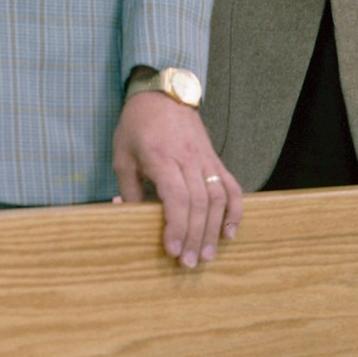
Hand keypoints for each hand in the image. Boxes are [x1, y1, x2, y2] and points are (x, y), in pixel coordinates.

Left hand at [112, 93, 243, 268]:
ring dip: (213, 230)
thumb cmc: (138, 125)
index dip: (176, 226)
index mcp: (161, 158)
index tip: (171, 249)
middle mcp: (188, 159)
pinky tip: (229, 231)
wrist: (163, 93)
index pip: (176, 197)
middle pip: (199, 203)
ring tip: (206, 254)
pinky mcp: (215, 159)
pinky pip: (231, 186)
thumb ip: (128, 190)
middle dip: (194, 236)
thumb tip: (127, 218)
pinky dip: (234, 210)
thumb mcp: (122, 156)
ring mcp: (205, 159)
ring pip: (218, 198)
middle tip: (187, 263)